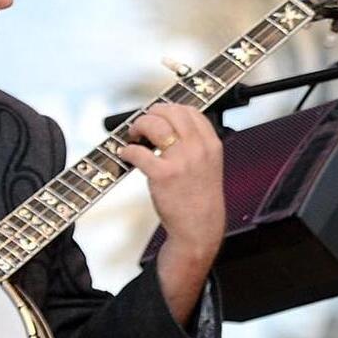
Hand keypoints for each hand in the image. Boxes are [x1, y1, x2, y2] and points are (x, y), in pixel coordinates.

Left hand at [118, 103, 225, 322]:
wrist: (200, 228)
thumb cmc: (200, 200)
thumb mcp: (209, 166)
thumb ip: (196, 145)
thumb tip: (170, 128)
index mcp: (211, 144)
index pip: (190, 111)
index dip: (169, 109)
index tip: (159, 115)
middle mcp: (198, 148)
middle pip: (170, 112)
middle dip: (151, 114)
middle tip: (142, 125)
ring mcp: (181, 161)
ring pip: (154, 125)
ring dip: (138, 126)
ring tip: (134, 137)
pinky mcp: (163, 175)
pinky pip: (139, 152)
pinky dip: (127, 150)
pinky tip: (127, 155)